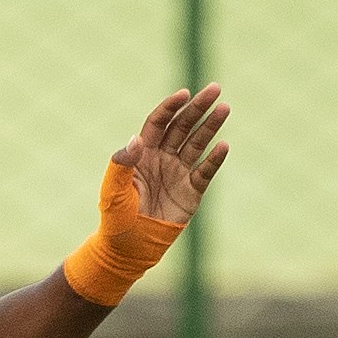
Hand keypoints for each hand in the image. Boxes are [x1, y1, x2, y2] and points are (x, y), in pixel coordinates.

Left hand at [112, 85, 229, 223]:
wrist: (129, 249)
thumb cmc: (116, 219)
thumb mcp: (113, 192)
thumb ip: (122, 164)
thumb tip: (136, 139)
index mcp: (141, 154)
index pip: (158, 123)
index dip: (170, 107)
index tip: (184, 94)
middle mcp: (162, 158)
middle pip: (182, 126)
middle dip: (197, 108)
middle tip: (214, 89)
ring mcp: (179, 173)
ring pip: (197, 143)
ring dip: (210, 126)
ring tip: (224, 108)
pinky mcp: (192, 190)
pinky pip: (206, 170)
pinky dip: (214, 158)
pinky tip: (223, 145)